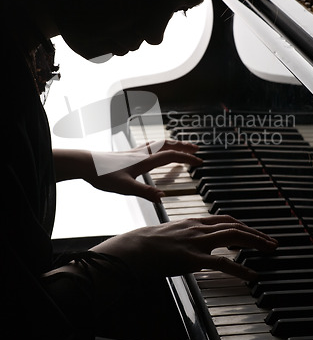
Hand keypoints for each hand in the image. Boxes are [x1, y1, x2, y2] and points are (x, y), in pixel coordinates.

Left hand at [54, 141, 201, 202]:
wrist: (85, 164)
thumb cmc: (102, 175)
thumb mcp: (125, 187)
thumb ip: (145, 192)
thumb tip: (163, 196)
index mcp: (144, 161)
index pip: (172, 156)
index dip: (187, 158)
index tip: (199, 162)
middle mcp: (142, 153)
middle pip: (168, 145)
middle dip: (184, 146)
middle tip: (196, 149)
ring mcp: (135, 152)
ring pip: (159, 143)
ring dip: (173, 144)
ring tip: (181, 146)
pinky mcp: (128, 154)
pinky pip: (149, 146)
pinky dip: (159, 146)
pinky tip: (156, 151)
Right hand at [91, 215, 277, 281]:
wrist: (134, 247)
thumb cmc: (148, 242)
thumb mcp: (171, 232)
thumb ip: (187, 234)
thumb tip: (195, 242)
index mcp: (193, 222)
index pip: (225, 219)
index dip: (243, 225)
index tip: (255, 232)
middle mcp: (198, 228)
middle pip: (234, 226)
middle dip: (255, 233)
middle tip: (271, 242)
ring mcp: (196, 242)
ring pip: (233, 237)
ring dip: (254, 243)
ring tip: (269, 250)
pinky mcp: (192, 258)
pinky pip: (221, 263)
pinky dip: (240, 268)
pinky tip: (251, 275)